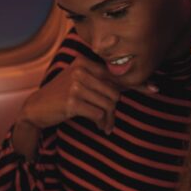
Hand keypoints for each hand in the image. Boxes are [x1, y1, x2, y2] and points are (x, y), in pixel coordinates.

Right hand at [19, 56, 156, 133]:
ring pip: (109, 104)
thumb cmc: (61, 97)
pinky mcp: (72, 101)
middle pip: (115, 92)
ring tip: (104, 126)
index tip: (155, 88)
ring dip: (109, 119)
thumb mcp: (79, 83)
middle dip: (114, 110)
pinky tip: (99, 127)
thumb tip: (130, 86)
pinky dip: (102, 123)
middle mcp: (81, 70)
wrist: (36, 109)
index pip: (115, 74)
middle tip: (109, 122)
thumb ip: (101, 83)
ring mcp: (76, 85)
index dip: (137, 83)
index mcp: (84, 62)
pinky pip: (99, 114)